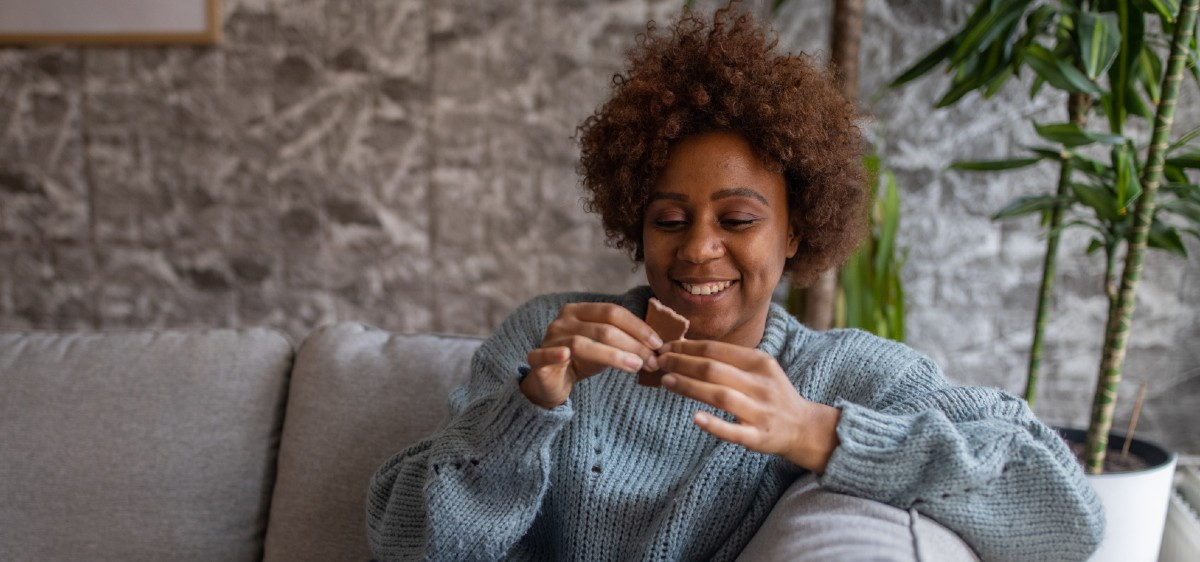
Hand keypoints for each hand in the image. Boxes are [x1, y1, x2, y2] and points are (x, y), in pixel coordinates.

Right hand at [521, 303, 664, 408]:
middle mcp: (563, 320)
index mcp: (580, 311)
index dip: (638, 327)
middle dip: (632, 344)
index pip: (613, 312)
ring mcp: (550, 338)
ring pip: (583, 343)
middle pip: (603, 327)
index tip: (658, 344)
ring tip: (636, 366)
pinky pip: (545, 354)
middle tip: (652, 361)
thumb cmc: (582, 361)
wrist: (551, 382)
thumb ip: (626, 342)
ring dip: (613, 355)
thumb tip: (658, 347)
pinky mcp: (537, 359)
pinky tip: (567, 354)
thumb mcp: (605, 347)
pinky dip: (555, 353)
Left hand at [657, 340, 840, 472]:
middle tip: (658, 362)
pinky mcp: (759, 437)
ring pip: (720, 396)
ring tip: (666, 381)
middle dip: (681, 363)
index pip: (716, 350)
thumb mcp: (759, 369)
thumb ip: (730, 360)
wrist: (804, 427)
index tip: (665, 347)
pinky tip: (696, 418)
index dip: (687, 347)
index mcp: (760, 362)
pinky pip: (734, 431)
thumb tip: (687, 348)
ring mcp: (760, 412)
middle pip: (714, 370)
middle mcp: (761, 385)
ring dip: (690, 387)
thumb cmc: (772, 394)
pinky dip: (715, 424)